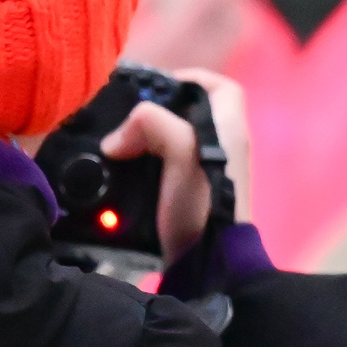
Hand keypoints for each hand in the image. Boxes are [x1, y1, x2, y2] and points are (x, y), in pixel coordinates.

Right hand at [100, 68, 252, 263]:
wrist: (208, 269)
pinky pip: (165, 170)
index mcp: (230, 131)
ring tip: (118, 148)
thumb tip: (116, 140)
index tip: (159, 88)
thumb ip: (152, 125)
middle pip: (190, 114)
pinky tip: (122, 175)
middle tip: (127, 121)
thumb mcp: (181, 152)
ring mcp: (209, 176)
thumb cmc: (203, 205)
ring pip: (174, 142)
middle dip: (157, 113)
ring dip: (146, 143)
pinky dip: (144, 167)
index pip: (220, 87)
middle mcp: (224, 149)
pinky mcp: (191, 199)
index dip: (192, 78)